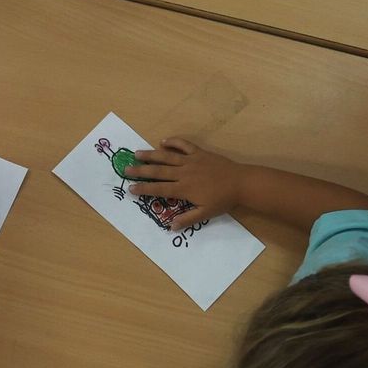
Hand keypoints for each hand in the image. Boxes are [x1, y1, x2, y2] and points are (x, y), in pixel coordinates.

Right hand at [123, 137, 244, 229]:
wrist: (241, 182)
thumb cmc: (223, 200)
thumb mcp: (206, 213)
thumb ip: (187, 219)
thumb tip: (171, 226)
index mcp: (184, 188)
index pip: (159, 189)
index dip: (144, 189)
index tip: (131, 188)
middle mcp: (184, 173)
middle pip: (158, 171)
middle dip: (141, 170)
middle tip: (126, 169)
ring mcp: (191, 161)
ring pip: (167, 156)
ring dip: (151, 154)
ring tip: (137, 153)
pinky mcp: (200, 153)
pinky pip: (184, 145)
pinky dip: (173, 142)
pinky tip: (163, 141)